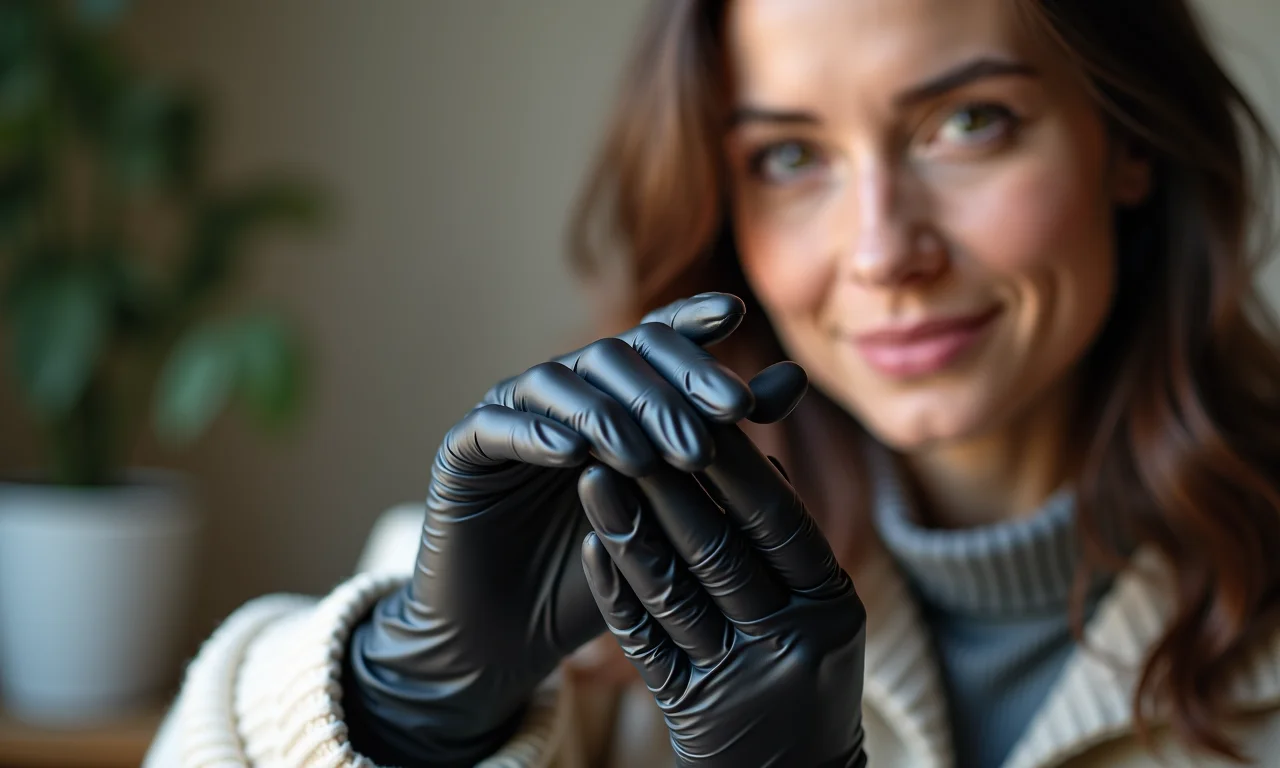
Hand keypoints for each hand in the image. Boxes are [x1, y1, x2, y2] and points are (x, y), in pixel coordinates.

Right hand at [346, 293, 808, 765]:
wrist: (514, 637)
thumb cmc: (602, 574)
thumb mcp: (675, 513)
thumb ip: (724, 443)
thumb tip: (793, 381)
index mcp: (611, 399)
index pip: (652, 343)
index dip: (689, 322)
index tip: (734, 316)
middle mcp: (560, 396)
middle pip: (613, 355)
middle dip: (670, 383)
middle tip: (720, 415)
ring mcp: (509, 417)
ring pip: (557, 381)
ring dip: (608, 412)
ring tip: (650, 455)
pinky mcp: (463, 453)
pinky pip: (496, 425)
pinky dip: (534, 432)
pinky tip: (572, 454)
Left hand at [578, 423, 867, 767]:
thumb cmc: (802, 671)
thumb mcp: (816, 604)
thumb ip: (785, 536)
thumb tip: (758, 449)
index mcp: (831, 604)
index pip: (779, 520)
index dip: (735, 465)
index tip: (693, 412)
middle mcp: (794, 643)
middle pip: (721, 550)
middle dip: (669, 485)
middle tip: (625, 429)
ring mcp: (741, 682)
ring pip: (675, 592)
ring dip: (629, 528)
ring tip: (591, 475)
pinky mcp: (692, 712)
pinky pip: (645, 644)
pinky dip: (616, 591)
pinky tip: (591, 547)